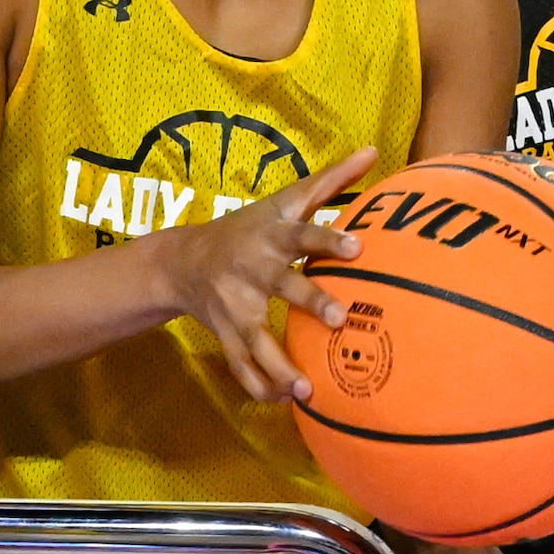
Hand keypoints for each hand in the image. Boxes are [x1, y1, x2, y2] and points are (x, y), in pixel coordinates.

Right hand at [156, 145, 377, 401]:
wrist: (182, 261)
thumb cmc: (248, 227)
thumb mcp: (282, 200)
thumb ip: (329, 180)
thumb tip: (372, 151)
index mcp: (270, 235)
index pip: (302, 232)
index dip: (328, 239)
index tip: (358, 248)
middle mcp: (251, 269)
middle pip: (281, 284)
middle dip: (308, 301)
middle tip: (340, 319)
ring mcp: (234, 305)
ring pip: (256, 337)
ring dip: (278, 364)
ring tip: (306, 389)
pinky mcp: (224, 333)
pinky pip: (240, 364)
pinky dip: (258, 386)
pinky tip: (282, 402)